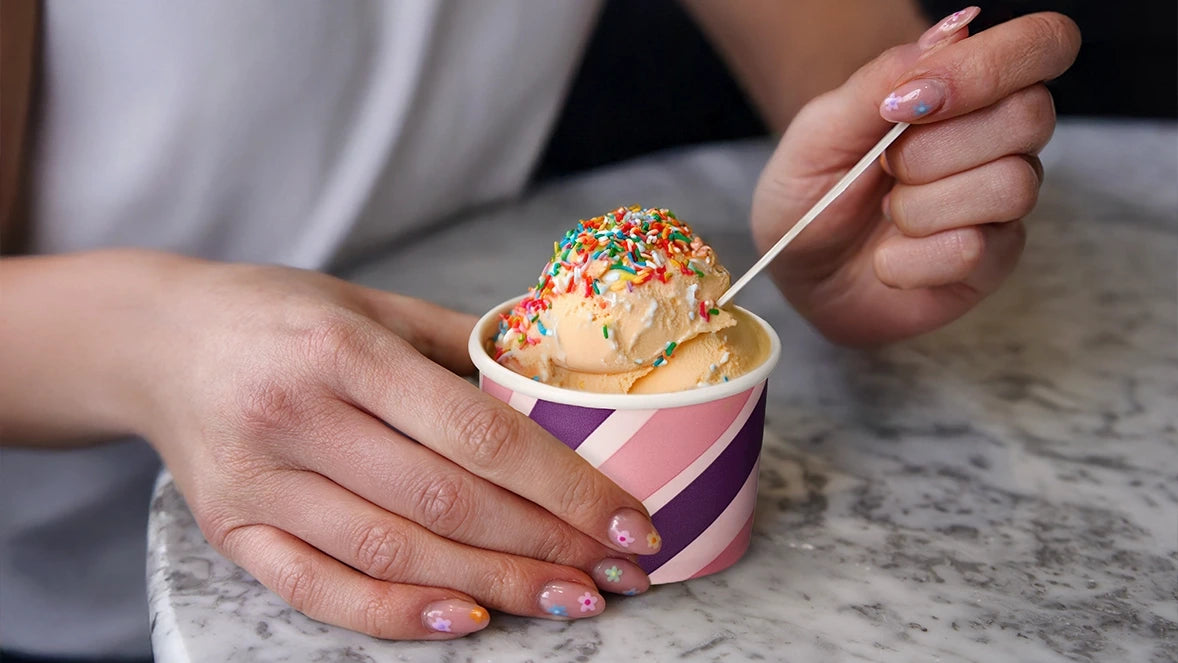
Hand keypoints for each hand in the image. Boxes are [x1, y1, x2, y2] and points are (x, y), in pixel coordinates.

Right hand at [126, 254, 657, 637]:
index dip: (566, 487)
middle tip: (618, 573)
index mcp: (347, 352)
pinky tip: (464, 620)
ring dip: (495, 587)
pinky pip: (320, 589)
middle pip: (449, 502)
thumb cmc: (280, 315)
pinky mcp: (231, 531)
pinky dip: (395, 614)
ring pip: (396, 553)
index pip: (480, 434)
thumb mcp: (371, 304)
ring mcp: (260, 482)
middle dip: (549, 547)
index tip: (630, 520)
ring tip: (569, 600)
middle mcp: (300, 417)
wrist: (157, 340)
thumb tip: (557, 390)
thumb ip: (459, 345)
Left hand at [751, 9, 1080, 345]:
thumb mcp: (823, 128)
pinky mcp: (994, 262)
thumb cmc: (811, 190)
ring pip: (1010, 187)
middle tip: (886, 167)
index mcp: (971, 89)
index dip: (990, 67)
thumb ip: (883, 78)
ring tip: (887, 214)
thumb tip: (955, 29)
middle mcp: (1002, 141)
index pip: (1043, 45)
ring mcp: (1003, 204)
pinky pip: (975, 251)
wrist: (795, 269)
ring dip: (920, 207)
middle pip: (1031, 116)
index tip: (914, 100)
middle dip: (935, 147)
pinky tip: (888, 260)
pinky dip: (910, 260)